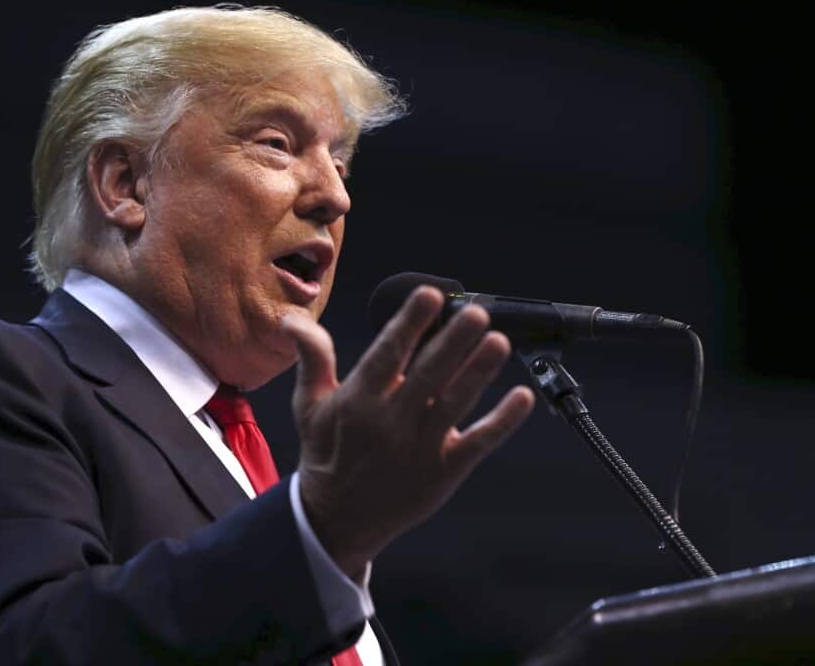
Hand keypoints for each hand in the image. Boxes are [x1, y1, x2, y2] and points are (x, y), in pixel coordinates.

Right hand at [282, 286, 534, 576]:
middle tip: (476, 313)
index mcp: (358, 401)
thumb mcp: (309, 406)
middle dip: (453, 342)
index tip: (430, 295)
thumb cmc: (327, 454)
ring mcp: (420, 448)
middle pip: (427, 375)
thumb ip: (313, 358)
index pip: (387, 355)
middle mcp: (390, 422)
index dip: (409, 324)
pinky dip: (502, 421)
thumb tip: (293, 320)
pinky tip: (521, 397)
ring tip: (499, 343)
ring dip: (479, 372)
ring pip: (455, 404)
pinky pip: (478, 443)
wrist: (337, 520)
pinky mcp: (443, 472)